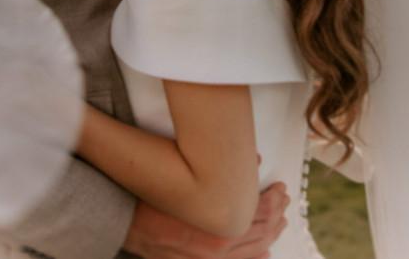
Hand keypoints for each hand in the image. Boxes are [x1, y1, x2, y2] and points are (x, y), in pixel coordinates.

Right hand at [123, 182, 288, 258]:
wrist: (125, 222)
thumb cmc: (156, 197)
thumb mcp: (188, 178)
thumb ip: (224, 170)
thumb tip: (255, 159)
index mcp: (220, 227)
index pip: (258, 212)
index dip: (273, 198)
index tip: (279, 187)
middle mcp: (220, 249)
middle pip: (260, 231)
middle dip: (276, 213)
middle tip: (283, 199)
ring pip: (254, 250)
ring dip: (271, 233)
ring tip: (281, 220)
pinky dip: (256, 257)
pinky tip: (265, 251)